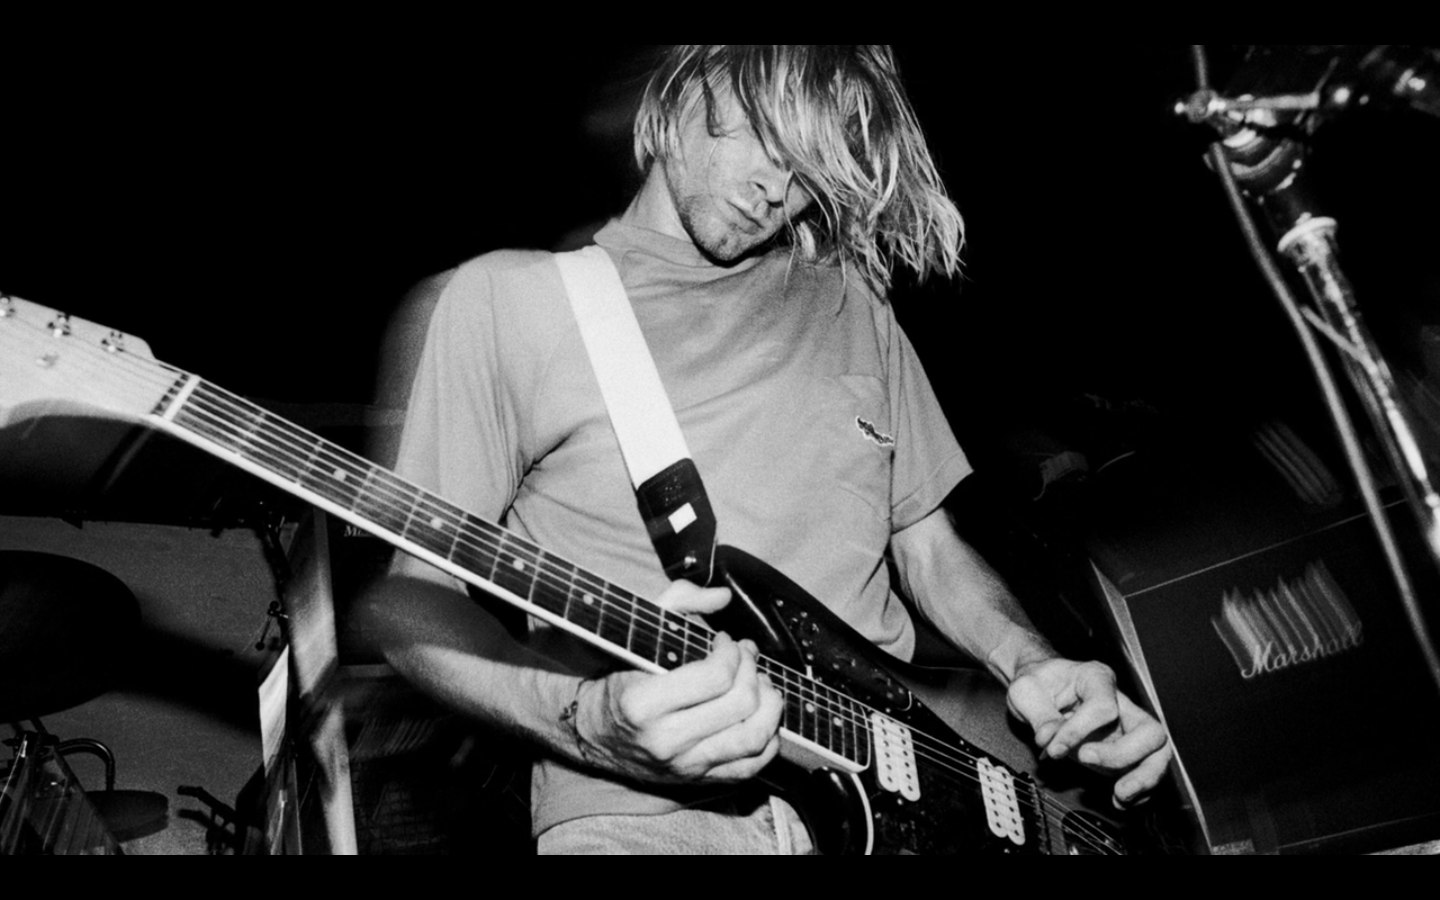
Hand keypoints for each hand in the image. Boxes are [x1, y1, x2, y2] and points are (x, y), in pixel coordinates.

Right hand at [572, 580, 783, 783]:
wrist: (591, 732)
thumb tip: (724, 596)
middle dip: (753, 670)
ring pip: (752, 737)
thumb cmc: (617, 676)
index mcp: (643, 703)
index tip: (724, 641)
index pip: (716, 676)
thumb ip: (678, 602)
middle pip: (740, 704)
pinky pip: (750, 766)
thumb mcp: (635, 631)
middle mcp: (665, 740)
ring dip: (769, 703)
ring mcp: (684, 765)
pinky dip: (768, 739)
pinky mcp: (697, 780)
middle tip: (746, 656)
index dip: (732, 651)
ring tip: (760, 683)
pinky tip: (761, 715)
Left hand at [1006, 658, 1171, 806]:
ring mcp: (1126, 728)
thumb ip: (1039, 715)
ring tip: (1119, 795)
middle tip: (1087, 761)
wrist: (1042, 688)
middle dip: (1122, 755)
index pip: (1103, 707)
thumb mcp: (1025, 690)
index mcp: (1097, 678)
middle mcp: (1120, 703)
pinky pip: (1146, 771)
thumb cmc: (1038, 683)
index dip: (1079, 731)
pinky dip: (1138, 791)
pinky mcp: (1125, 750)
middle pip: (1149, 731)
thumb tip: (1050, 740)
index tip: (1054, 748)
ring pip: (1158, 754)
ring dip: (1142, 778)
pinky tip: (1118, 799)